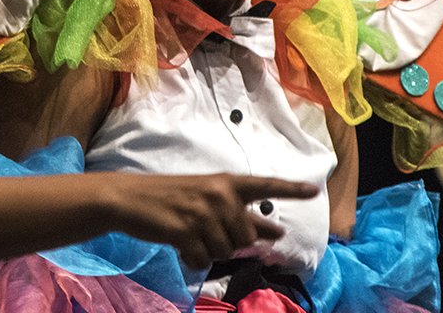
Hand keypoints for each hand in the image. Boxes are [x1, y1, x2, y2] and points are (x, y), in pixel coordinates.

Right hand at [98, 172, 317, 268]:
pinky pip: (202, 260)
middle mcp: (219, 195)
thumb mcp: (206, 196)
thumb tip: (275, 234)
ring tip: (188, 231)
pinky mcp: (186, 231)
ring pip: (225, 251)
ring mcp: (203, 213)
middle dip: (229, 241)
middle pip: (246, 237)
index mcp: (226, 182)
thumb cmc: (169, 197)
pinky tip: (178, 242)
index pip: (265, 186)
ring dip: (207, 249)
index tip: (314, 192)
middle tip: (203, 229)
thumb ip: (240, 213)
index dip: (290, 189)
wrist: (128, 197)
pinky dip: (191, 257)